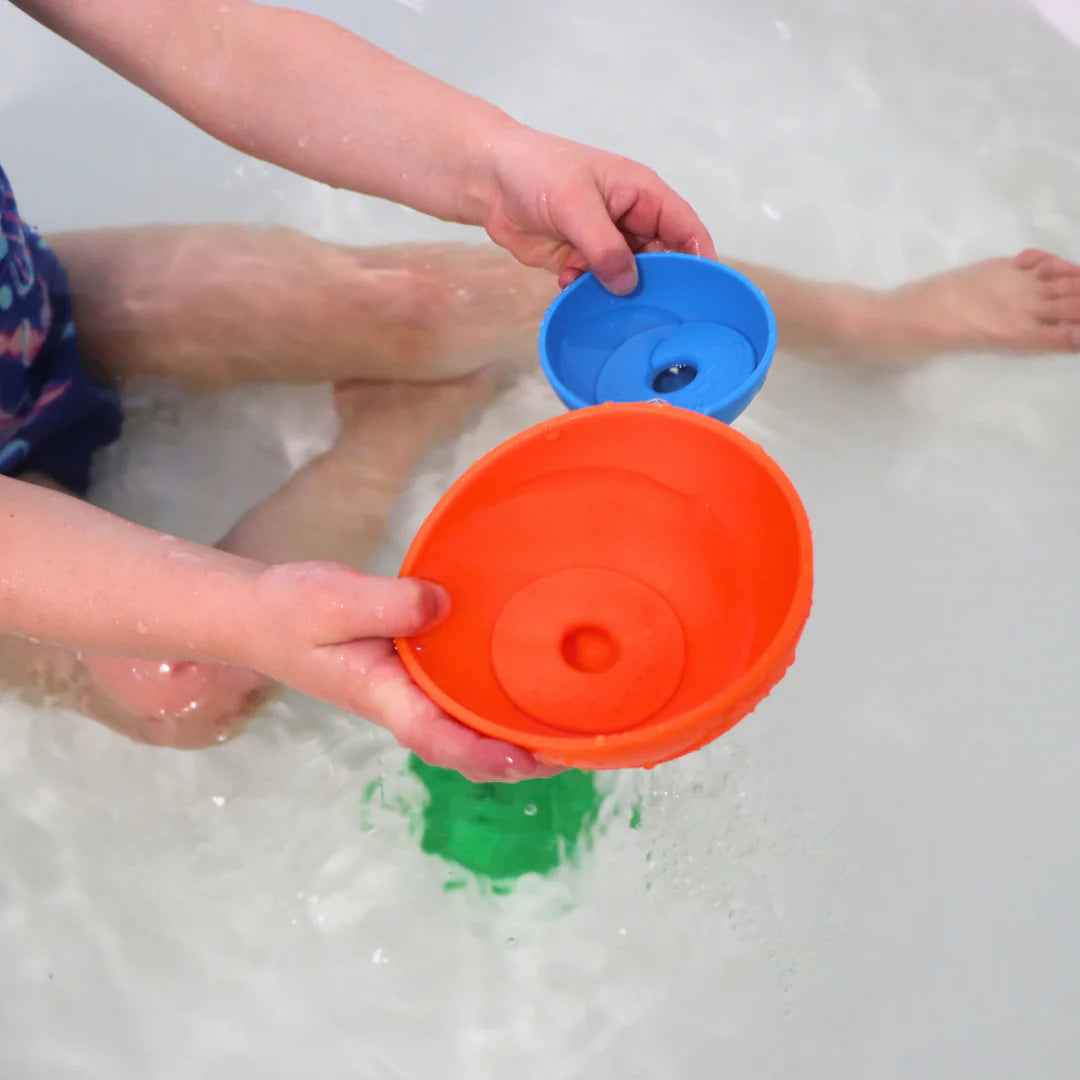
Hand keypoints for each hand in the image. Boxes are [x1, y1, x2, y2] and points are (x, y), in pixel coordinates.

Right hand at [248, 561, 556, 781]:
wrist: (261, 614)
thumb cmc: (292, 611)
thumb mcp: (335, 600)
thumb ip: (387, 604)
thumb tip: (442, 604)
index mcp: (382, 697)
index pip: (437, 738)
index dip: (483, 754)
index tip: (529, 760)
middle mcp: (402, 703)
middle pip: (464, 745)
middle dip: (517, 757)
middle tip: (576, 750)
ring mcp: (408, 693)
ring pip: (465, 726)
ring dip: (512, 735)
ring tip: (568, 730)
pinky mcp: (412, 674)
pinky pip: (459, 698)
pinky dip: (492, 702)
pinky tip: (524, 686)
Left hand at [479, 124, 715, 294]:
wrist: (489, 180)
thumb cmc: (536, 171)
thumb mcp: (575, 204)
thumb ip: (604, 246)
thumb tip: (628, 284)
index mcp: (643, 194)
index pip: (686, 229)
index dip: (699, 260)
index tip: (703, 295)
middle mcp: (630, 220)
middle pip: (661, 262)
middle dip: (656, 286)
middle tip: (652, 313)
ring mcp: (606, 242)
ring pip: (628, 278)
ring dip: (618, 292)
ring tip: (606, 301)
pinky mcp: (581, 261)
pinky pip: (597, 285)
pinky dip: (588, 292)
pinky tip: (570, 286)